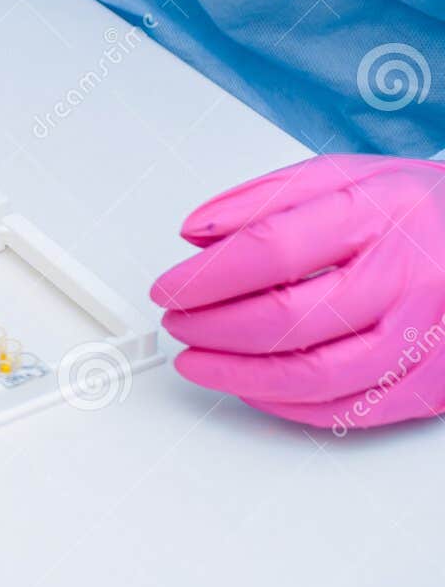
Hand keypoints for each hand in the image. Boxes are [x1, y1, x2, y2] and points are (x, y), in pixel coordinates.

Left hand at [151, 154, 444, 430]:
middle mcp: (409, 275)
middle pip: (289, 317)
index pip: (273, 250)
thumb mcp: (345, 177)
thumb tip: (195, 233)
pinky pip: (350, 409)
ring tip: (197, 362)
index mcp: (381, 214)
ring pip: (317, 375)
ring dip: (240, 375)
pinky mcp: (433, 379)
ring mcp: (425, 332)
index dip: (206, 277)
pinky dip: (288, 405)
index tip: (168, 288)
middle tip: (178, 324)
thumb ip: (265, 200)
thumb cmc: (417, 209)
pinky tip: (252, 387)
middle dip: (213, 327)